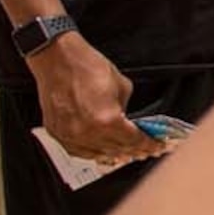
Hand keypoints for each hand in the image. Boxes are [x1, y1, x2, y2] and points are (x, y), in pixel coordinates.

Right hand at [27, 33, 151, 165]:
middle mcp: (87, 133)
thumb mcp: (122, 87)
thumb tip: (128, 120)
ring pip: (99, 155)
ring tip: (126, 153)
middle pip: (118, 151)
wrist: (56, 59)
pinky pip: (79, 151)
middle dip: (135, 151)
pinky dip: (93, 153)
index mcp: (107, 121)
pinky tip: (102, 151)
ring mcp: (70, 135)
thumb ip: (126, 109)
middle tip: (145, 150)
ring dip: (115, 154)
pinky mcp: (57, 133)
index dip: (149, 145)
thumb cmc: (86, 67)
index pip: (135, 141)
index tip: (157, 146)